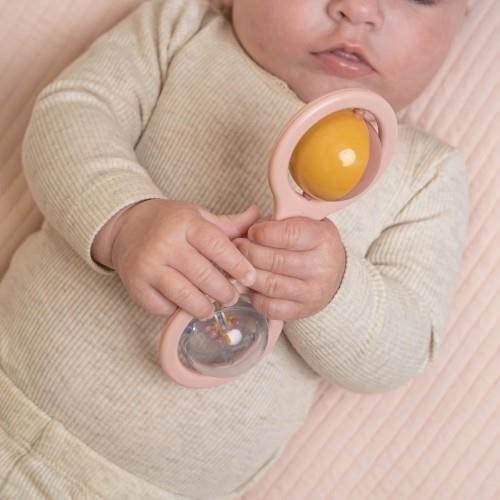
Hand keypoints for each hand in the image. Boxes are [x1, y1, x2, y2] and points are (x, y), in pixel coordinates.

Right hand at [97, 199, 259, 318]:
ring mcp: (148, 266)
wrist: (125, 227)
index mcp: (185, 223)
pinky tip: (185, 304)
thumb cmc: (168, 223)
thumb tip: (260, 218)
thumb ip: (229, 224)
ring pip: (184, 295)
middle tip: (232, 297)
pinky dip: (178, 310)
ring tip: (212, 307)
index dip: (238, 265)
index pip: (217, 246)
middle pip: (204, 275)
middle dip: (224, 292)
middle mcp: (165, 243)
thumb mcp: (197, 216)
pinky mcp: (136, 286)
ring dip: (204, 307)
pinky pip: (164, 307)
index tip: (251, 278)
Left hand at [235, 217, 345, 320]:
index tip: (252, 231)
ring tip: (239, 265)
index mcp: (322, 238)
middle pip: (275, 261)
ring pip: (270, 285)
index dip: (263, 233)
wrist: (334, 272)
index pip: (289, 234)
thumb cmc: (311, 242)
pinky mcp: (302, 311)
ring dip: (248, 275)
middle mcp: (321, 267)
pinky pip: (271, 307)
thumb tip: (248, 225)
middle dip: (249, 252)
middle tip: (237, 247)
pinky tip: (253, 286)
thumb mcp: (303, 222)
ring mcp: (312, 292)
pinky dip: (256, 297)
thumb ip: (278, 221)